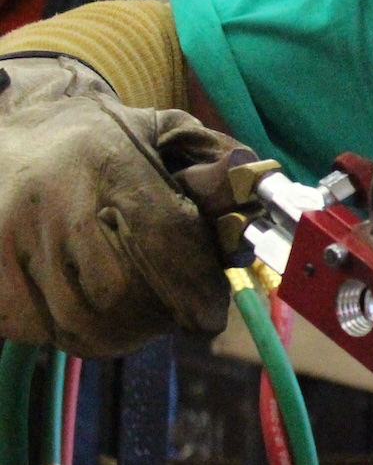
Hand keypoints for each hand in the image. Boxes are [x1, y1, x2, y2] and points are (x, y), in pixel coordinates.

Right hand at [0, 57, 248, 355]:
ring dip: (132, 326)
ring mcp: (10, 249)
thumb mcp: (161, 130)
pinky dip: (91, 330)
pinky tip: (100, 302)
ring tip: (142, 299)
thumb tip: (255, 191)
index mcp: (102, 159)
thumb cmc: (96, 142)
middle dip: (167, 309)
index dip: (197, 286)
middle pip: (126, 295)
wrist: (6, 145)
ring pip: (90, 325)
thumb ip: (215, 162)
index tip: (212, 307)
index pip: (163, 239)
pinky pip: (57, 334)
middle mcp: (49, 205)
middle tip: (181, 302)